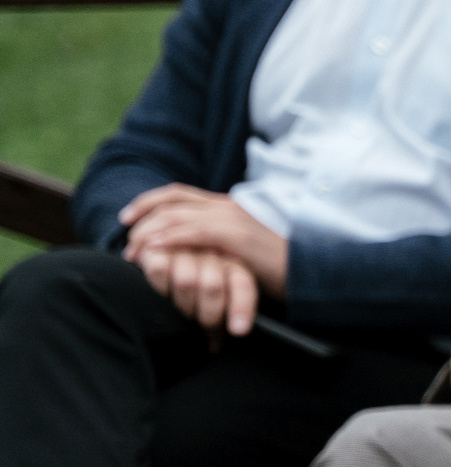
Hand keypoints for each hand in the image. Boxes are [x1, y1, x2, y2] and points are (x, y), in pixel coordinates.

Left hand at [121, 187, 287, 293]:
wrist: (308, 272)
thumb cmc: (276, 268)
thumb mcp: (239, 249)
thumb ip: (217, 243)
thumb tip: (190, 253)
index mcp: (226, 206)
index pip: (178, 194)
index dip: (147, 202)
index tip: (127, 219)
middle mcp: (226, 206)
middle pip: (170, 202)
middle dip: (141, 217)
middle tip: (125, 239)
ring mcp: (231, 218)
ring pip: (176, 217)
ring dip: (149, 233)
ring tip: (134, 252)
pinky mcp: (236, 236)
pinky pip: (193, 233)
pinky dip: (169, 240)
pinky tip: (154, 251)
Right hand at [132, 242, 262, 335]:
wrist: (164, 249)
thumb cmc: (196, 281)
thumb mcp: (221, 295)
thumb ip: (228, 311)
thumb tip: (217, 345)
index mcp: (235, 265)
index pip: (243, 286)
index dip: (242, 309)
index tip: (238, 331)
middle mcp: (213, 254)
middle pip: (212, 288)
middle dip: (206, 317)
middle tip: (201, 328)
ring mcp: (186, 247)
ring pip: (186, 282)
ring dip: (181, 305)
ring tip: (180, 312)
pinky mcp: (159, 246)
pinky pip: (159, 270)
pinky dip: (158, 287)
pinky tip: (162, 292)